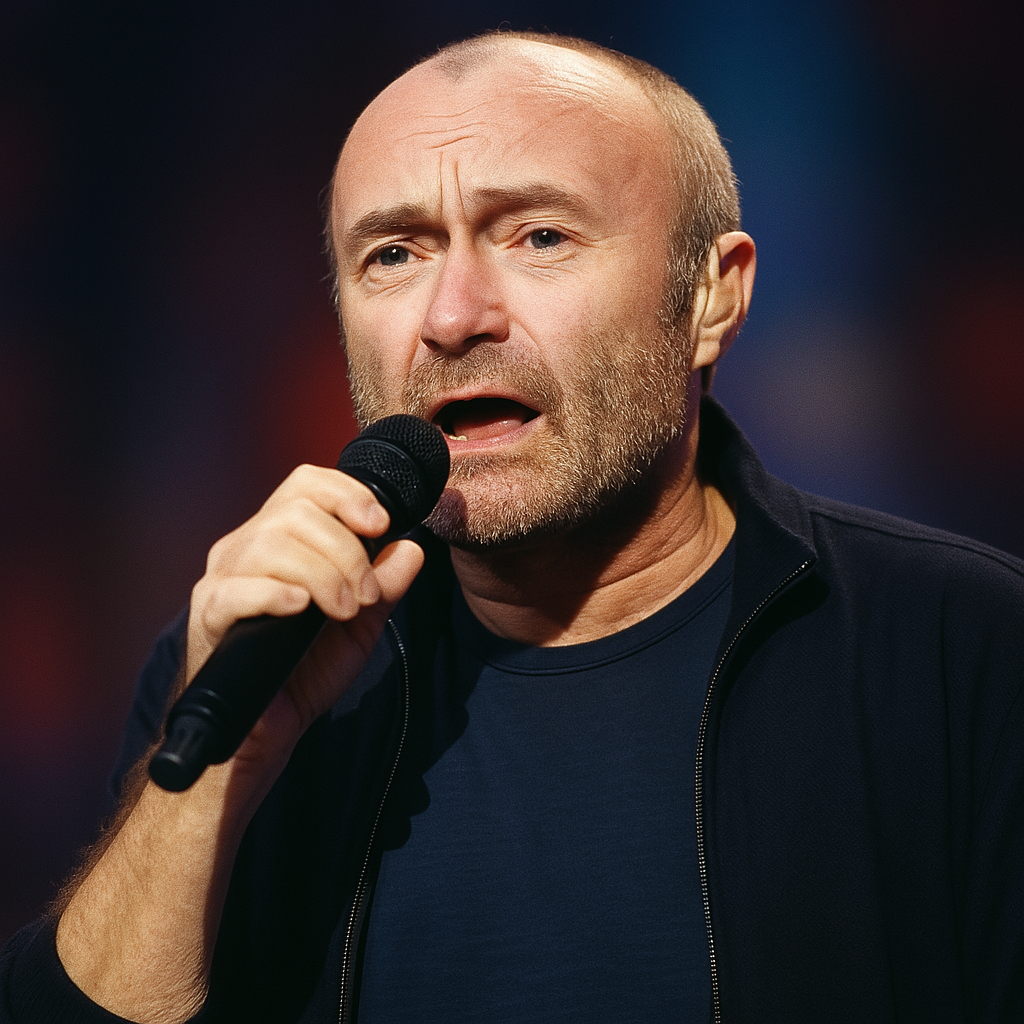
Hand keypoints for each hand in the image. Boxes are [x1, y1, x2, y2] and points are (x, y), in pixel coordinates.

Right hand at [185, 464, 424, 769]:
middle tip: (364, 596)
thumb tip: (411, 547)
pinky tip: (301, 609)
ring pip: (271, 544)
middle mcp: (245, 547)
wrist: (269, 727)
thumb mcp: (360, 622)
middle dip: (346, 551)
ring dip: (322, 575)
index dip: (346, 493)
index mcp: (280, 538)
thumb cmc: (307, 668)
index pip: (306, 483)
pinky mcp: (208, 615)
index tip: (380, 524)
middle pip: (296, 511)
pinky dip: (276, 593)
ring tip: (342, 611)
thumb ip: (385, 585)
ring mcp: (222, 579)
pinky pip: (237, 588)